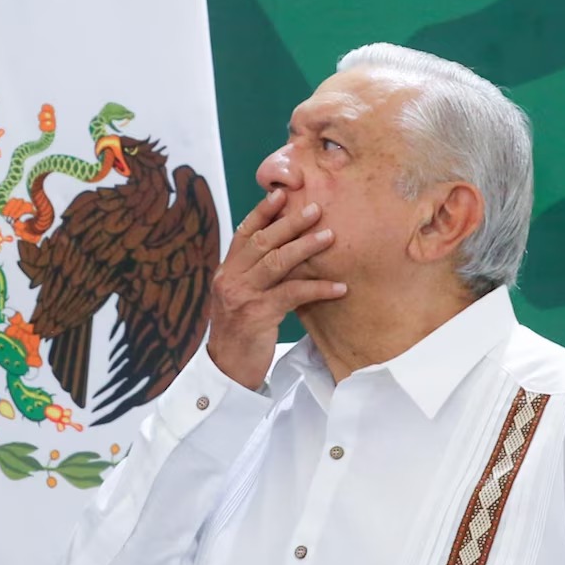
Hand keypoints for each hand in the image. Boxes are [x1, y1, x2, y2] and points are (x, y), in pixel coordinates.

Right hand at [207, 189, 347, 389]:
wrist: (226, 371)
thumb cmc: (239, 335)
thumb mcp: (240, 299)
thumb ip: (254, 277)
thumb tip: (284, 254)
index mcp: (226, 272)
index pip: (243, 234)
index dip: (262, 213)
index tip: (281, 194)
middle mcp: (230, 279)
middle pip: (262, 242)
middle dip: (289, 223)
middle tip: (316, 209)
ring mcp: (242, 296)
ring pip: (276, 262)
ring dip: (305, 246)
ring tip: (329, 237)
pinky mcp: (257, 315)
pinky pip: (292, 294)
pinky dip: (317, 288)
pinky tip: (338, 287)